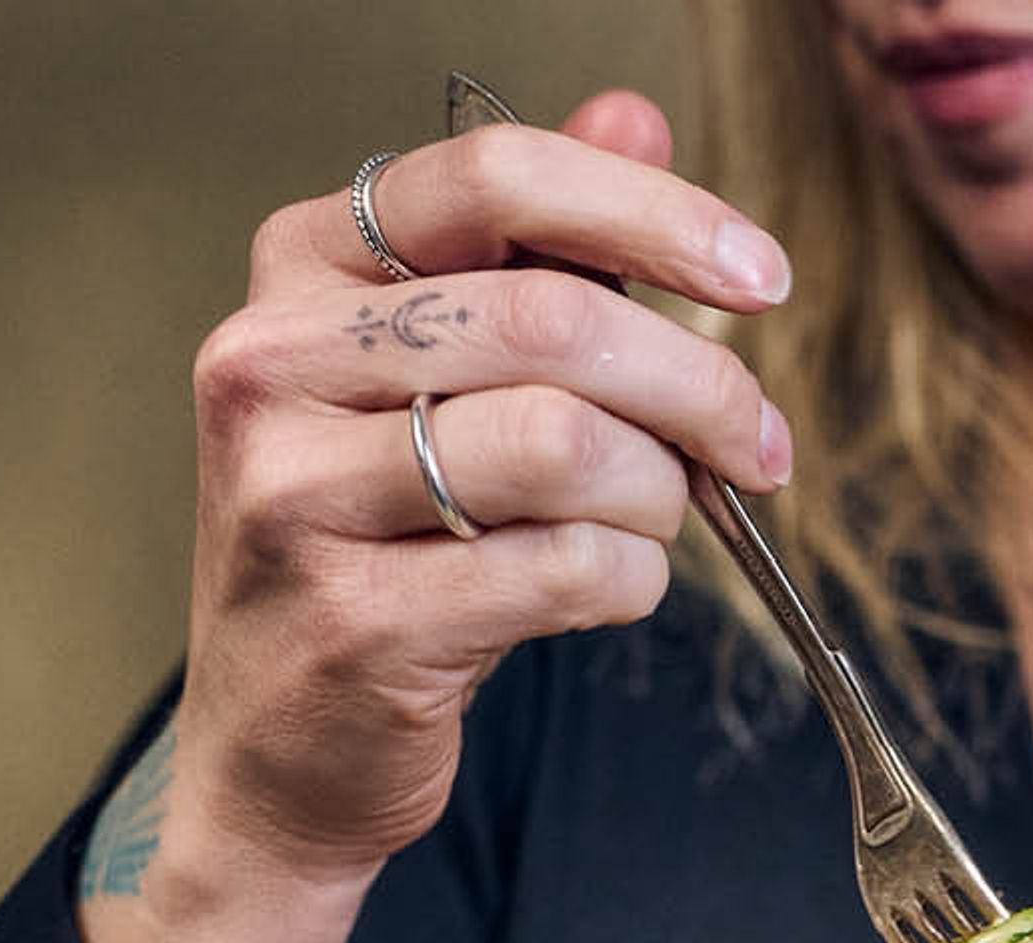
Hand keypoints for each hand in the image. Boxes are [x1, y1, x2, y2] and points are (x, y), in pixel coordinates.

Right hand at [173, 89, 791, 888]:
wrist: (283, 740)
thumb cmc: (383, 536)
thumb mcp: (446, 369)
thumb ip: (538, 245)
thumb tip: (634, 112)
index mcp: (304, 269)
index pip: (497, 179)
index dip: (656, 214)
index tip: (760, 279)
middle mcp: (272, 362)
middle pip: (557, 321)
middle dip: (702, 388)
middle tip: (760, 447)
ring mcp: (295, 495)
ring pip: (569, 445)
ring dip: (662, 494)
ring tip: (656, 523)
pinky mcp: (352, 619)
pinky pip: (564, 568)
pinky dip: (629, 580)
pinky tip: (604, 588)